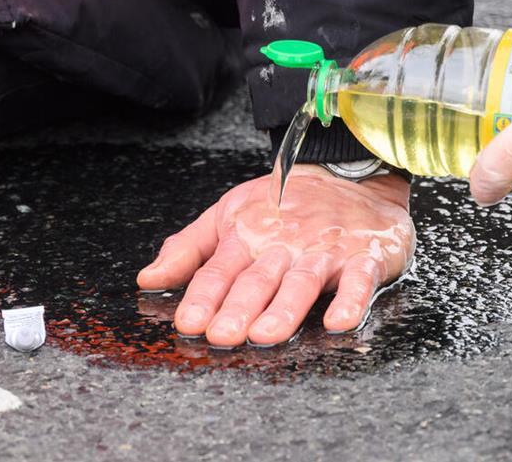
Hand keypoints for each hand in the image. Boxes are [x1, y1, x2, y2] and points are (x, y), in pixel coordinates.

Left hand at [137, 164, 413, 346]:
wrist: (352, 174)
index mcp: (249, 234)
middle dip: (239, 307)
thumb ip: (189, 249)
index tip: (189, 322)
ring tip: (266, 334)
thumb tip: (147, 279)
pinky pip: (358, 280)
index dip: (205, 295)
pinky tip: (338, 321)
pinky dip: (350, 300)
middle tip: (223, 335)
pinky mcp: (364, 257)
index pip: (221, 269)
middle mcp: (285, 244)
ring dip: (284, 308)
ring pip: (302, 282)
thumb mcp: (230, 212)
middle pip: (259, 279)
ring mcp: (325, 251)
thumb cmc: (287, 201)